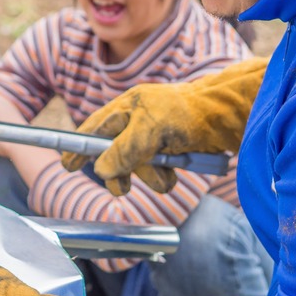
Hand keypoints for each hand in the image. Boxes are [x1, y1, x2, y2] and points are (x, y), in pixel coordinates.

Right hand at [62, 58, 267, 195]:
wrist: (228, 119)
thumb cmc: (188, 115)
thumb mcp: (150, 129)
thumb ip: (123, 149)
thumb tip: (102, 170)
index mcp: (127, 107)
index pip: (94, 128)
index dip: (79, 146)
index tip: (67, 164)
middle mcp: (137, 122)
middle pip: (113, 154)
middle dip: (119, 172)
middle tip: (120, 188)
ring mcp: (154, 139)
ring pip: (136, 167)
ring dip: (148, 175)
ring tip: (163, 173)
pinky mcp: (171, 153)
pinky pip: (157, 173)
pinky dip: (164, 177)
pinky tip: (175, 171)